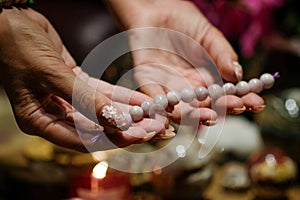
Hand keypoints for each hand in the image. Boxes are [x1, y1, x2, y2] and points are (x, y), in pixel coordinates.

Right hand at [0, 8, 169, 151]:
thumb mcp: (52, 74)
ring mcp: (65, 99)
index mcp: (39, 121)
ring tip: (153, 116)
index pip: (81, 140)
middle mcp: (53, 113)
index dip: (111, 140)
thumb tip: (115, 122)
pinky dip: (120, 96)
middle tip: (153, 128)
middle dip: (126, 129)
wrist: (11, 19)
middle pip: (96, 128)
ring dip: (128, 113)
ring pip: (102, 110)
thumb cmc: (18, 47)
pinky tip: (141, 101)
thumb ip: (84, 99)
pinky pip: (101, 92)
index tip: (137, 137)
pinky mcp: (75, 83)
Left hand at [107, 0, 264, 124]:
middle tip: (236, 107)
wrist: (156, 10)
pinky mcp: (148, 81)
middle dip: (222, 109)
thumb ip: (222, 54)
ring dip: (196, 115)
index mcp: (206, 80)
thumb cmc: (185, 23)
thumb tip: (238, 75)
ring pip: (181, 109)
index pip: (225, 96)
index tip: (256, 103)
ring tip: (211, 116)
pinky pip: (154, 98)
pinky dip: (161, 107)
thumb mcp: (209, 36)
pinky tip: (172, 113)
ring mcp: (168, 87)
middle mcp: (189, 88)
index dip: (241, 100)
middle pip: (206, 107)